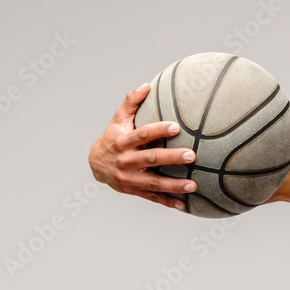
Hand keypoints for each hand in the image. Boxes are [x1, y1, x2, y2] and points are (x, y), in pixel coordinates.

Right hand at [88, 83, 196, 209]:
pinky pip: (152, 198)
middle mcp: (126, 161)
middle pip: (151, 159)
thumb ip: (131, 102)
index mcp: (123, 141)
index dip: (159, 130)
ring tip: (193, 185)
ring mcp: (129, 178)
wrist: (96, 165)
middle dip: (172, 157)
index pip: (142, 134)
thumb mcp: (118, 120)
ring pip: (153, 183)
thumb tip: (147, 85)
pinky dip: (167, 202)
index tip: (177, 126)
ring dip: (174, 185)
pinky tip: (183, 204)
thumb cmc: (113, 138)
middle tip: (192, 155)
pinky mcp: (134, 191)